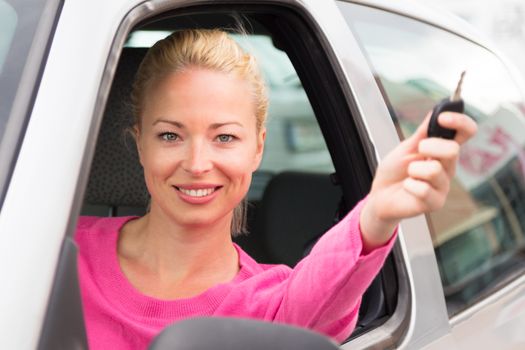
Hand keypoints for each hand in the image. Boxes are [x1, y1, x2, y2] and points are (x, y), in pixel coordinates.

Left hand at [360, 112, 477, 250]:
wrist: (380, 195)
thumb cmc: (394, 171)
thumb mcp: (407, 146)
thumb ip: (423, 131)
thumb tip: (438, 110)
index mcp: (443, 151)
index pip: (466, 132)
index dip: (460, 122)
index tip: (443, 117)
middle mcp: (448, 168)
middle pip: (453, 149)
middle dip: (429, 147)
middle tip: (417, 153)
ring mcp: (443, 186)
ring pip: (434, 170)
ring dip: (414, 170)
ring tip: (409, 176)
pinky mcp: (436, 202)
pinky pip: (423, 188)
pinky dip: (409, 186)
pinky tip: (407, 188)